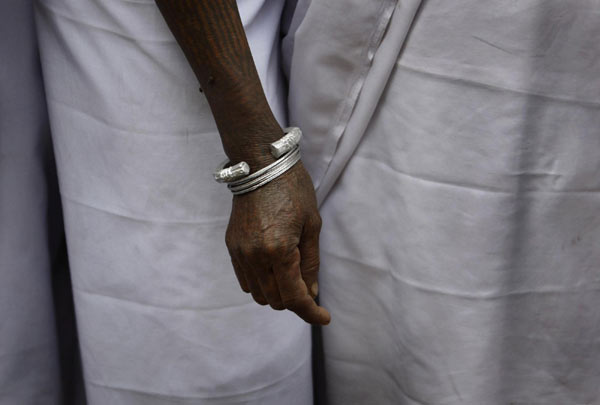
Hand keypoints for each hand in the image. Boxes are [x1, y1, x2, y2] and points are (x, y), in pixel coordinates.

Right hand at [225, 161, 330, 324]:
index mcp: (279, 250)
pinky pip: (245, 280)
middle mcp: (255, 256)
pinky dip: (262, 283)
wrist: (260, 163)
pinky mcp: (231, 246)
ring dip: (278, 294)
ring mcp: (240, 252)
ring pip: (258, 294)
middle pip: (276, 300)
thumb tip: (311, 292)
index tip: (324, 317)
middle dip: (296, 301)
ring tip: (292, 274)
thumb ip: (311, 263)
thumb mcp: (312, 225)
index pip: (295, 298)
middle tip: (310, 287)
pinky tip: (274, 268)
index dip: (311, 313)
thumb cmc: (293, 189)